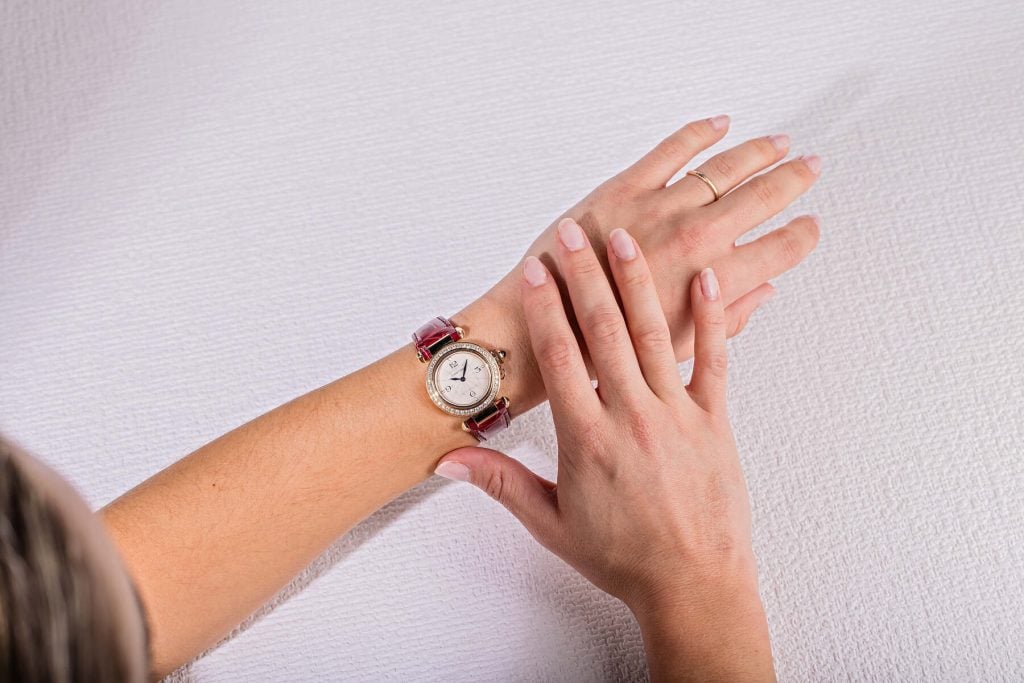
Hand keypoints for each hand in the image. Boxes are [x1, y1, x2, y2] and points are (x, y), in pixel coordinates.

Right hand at [438, 225, 773, 680]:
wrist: (694, 584)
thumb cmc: (625, 557)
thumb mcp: (551, 523)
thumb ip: (500, 482)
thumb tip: (452, 458)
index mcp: (588, 439)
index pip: (559, 357)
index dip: (544, 309)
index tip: (535, 272)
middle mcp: (632, 417)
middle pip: (603, 330)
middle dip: (585, 275)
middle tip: (573, 233)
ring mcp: (677, 415)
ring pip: (654, 334)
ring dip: (637, 281)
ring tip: (624, 238)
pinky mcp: (715, 421)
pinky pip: (715, 359)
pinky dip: (713, 316)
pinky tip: (706, 279)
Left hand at [466, 115, 819, 408]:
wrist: (542, 332)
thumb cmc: (604, 353)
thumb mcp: (680, 353)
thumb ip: (728, 320)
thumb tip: (763, 292)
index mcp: (711, 284)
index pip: (779, 250)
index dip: (801, 236)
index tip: (811, 225)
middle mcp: (694, 241)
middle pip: (761, 198)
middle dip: (793, 180)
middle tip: (812, 167)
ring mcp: (659, 211)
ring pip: (724, 169)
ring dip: (758, 152)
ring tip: (780, 144)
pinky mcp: (623, 191)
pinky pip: (671, 151)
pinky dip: (698, 134)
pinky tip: (720, 124)